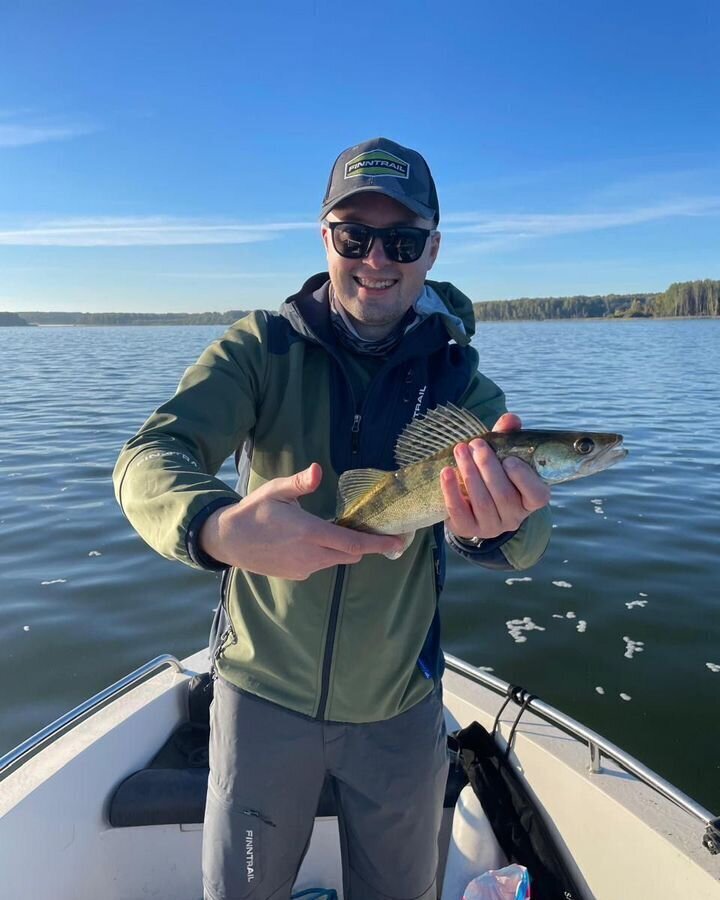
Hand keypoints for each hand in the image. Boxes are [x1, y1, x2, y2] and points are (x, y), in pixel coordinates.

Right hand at [199, 463, 404, 579]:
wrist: (229, 540)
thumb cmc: (254, 511)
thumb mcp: (276, 491)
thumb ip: (300, 483)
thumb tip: (318, 469)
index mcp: (309, 532)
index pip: (353, 544)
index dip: (378, 545)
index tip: (398, 543)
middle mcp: (310, 555)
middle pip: (350, 554)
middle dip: (363, 544)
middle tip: (370, 529)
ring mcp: (304, 568)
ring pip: (336, 560)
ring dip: (342, 548)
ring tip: (335, 529)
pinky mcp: (297, 574)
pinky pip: (321, 564)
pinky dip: (325, 554)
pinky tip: (312, 540)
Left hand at [440, 413, 550, 540]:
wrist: (471, 505)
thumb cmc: (493, 476)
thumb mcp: (503, 456)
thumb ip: (508, 438)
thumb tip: (510, 419)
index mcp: (530, 500)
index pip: (537, 495)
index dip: (524, 478)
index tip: (509, 460)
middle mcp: (514, 517)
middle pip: (504, 495)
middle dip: (488, 467)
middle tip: (475, 444)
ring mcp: (492, 526)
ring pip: (482, 502)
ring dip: (469, 474)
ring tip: (460, 451)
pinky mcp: (469, 529)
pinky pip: (460, 512)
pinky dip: (451, 491)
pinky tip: (446, 472)